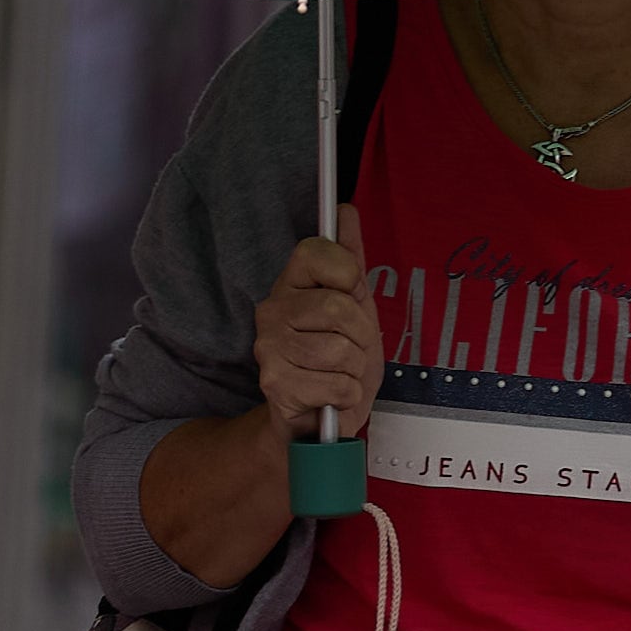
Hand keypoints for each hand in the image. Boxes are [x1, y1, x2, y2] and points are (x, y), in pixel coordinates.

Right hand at [255, 208, 381, 437]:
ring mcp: (269, 347)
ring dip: (354, 369)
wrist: (318, 419)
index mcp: (291, 285)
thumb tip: (344, 211)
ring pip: (339, 349)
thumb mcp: (356, 307)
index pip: (314, 251)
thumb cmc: (338, 361)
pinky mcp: (275, 384)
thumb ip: (350, 260)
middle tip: (351, 349)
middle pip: (337, 306)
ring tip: (341, 373)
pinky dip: (346, 394)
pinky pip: (336, 383)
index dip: (345, 273)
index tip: (349, 293)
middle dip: (361, 335)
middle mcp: (272, 310)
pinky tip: (332, 395)